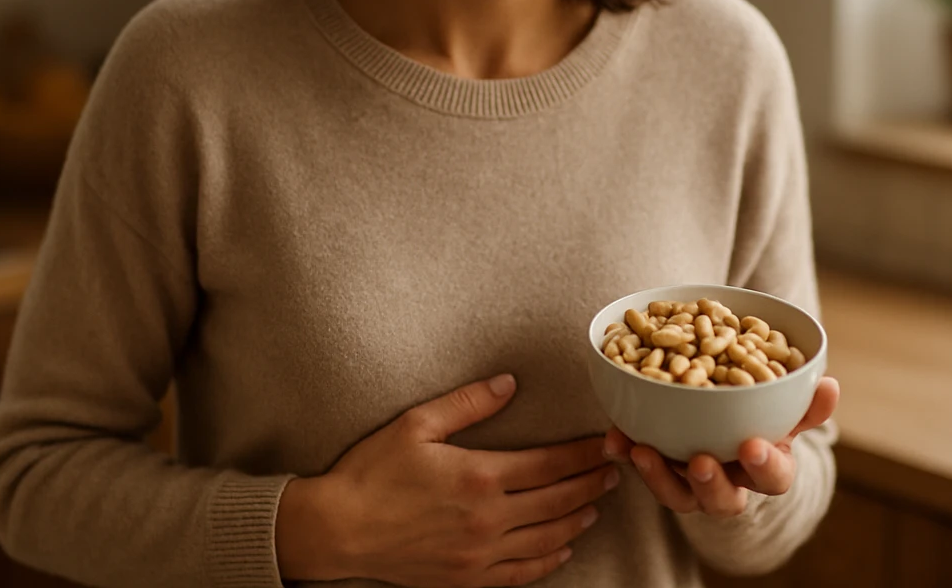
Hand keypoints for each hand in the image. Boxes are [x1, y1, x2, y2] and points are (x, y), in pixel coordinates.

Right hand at [276, 374, 619, 586]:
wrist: (337, 531)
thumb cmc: (371, 473)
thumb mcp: (416, 424)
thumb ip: (468, 403)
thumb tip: (508, 383)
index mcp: (479, 476)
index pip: (549, 464)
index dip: (583, 455)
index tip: (606, 444)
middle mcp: (488, 519)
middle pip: (558, 501)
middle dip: (590, 485)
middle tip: (614, 472)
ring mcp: (479, 554)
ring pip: (547, 540)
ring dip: (577, 521)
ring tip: (595, 506)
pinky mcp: (467, 579)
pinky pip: (521, 574)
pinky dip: (549, 561)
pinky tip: (562, 549)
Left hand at [602, 375, 838, 518]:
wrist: (729, 440)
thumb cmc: (763, 424)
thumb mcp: (787, 416)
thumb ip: (805, 404)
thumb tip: (830, 383)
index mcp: (766, 469)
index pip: (773, 478)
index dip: (765, 465)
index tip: (753, 445)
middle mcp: (729, 486)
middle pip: (721, 499)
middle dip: (710, 482)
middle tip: (700, 461)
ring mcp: (690, 487)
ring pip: (676, 494)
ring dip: (658, 474)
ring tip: (643, 450)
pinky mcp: (658, 474)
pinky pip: (641, 469)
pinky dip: (625, 453)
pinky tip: (613, 437)